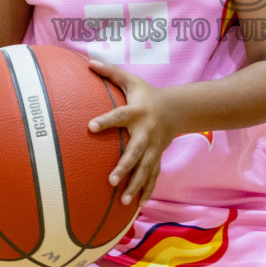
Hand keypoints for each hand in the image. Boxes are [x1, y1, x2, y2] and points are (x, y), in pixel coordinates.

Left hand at [86, 60, 177, 206]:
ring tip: (122, 201)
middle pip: (135, 151)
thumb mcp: (131, 80)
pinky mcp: (157, 157)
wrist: (177, 109)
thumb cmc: (147, 94)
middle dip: (124, 166)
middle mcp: (146, 132)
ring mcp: (154, 148)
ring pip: (145, 169)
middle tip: (110, 179)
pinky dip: (147, 191)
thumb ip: (110, 72)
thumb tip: (88, 61)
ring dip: (135, 185)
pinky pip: (153, 176)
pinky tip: (138, 206)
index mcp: (137, 112)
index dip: (106, 121)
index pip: (120, 116)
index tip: (90, 126)